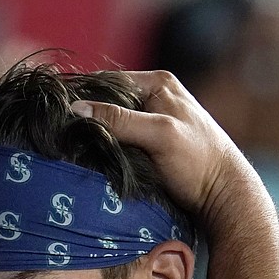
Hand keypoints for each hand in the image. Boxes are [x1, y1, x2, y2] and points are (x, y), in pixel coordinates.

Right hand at [71, 70, 272, 233]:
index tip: (55, 111)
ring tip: (66, 144)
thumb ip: (120, 120)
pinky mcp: (149, 145)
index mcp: (158, 83)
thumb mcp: (159, 135)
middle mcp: (154, 97)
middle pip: (106, 102)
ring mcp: (151, 122)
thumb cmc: (198, 162)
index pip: (107, 82)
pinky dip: (103, 147)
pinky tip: (88, 157)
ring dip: (92, 134)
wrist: (223, 196)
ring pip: (110, 122)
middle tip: (57, 131)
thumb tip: (77, 109)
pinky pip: (117, 140)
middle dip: (85, 116)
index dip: (81, 94)